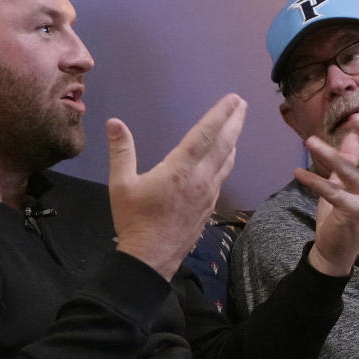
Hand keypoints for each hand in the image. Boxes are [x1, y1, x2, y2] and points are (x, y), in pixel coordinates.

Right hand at [107, 94, 246, 280]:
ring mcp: (208, 193)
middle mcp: (200, 178)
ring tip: (237, 125)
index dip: (220, 114)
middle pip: (224, 144)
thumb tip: (114, 122)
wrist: (151, 258)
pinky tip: (225, 158)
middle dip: (235, 122)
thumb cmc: (134, 220)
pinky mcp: (210, 206)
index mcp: (180, 169)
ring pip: (227, 161)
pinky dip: (227, 160)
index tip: (233, 99)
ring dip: (234, 140)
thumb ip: (121, 151)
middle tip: (243, 104)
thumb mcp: (121, 184)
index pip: (205, 134)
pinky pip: (223, 176)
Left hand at [295, 119, 358, 275]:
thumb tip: (350, 138)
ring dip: (328, 155)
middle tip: (358, 117)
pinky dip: (312, 180)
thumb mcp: (344, 184)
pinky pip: (331, 191)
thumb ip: (349, 162)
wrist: (336, 249)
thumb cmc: (341, 213)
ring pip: (347, 171)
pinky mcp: (352, 211)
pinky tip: (298, 172)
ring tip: (309, 141)